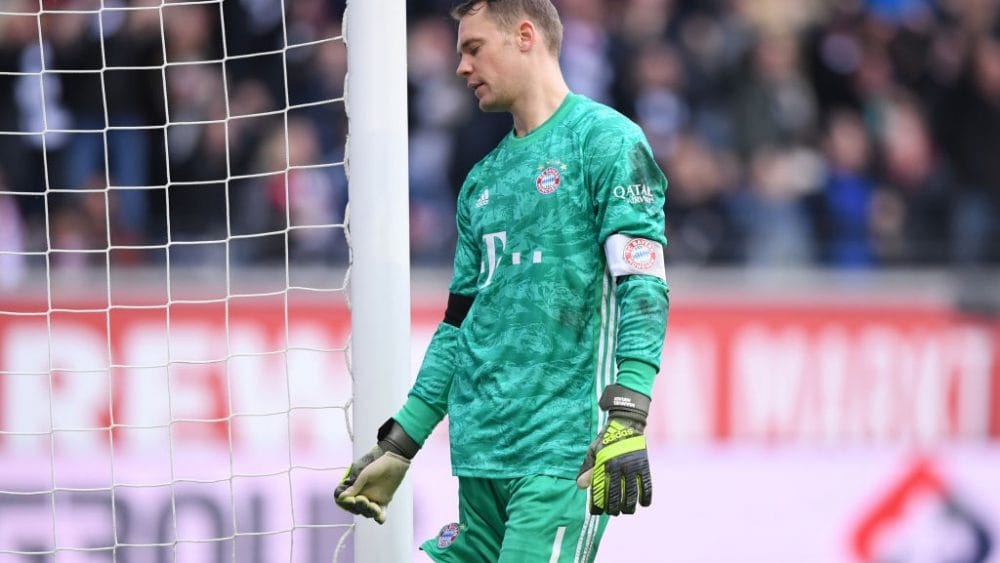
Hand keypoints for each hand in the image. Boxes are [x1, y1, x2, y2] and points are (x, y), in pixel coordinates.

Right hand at [335, 419, 418, 523]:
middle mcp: (363, 496)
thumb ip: (355, 487)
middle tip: (363, 499)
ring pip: (368, 512)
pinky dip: (380, 517)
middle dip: (359, 506)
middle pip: (357, 509)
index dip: (347, 504)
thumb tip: (341, 498)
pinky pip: (381, 513)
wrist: (395, 461)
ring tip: (374, 506)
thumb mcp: (365, 475)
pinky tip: (380, 518)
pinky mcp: (384, 502)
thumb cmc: (378, 465)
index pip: (346, 502)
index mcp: (355, 489)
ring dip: (369, 511)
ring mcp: (373, 500)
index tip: (351, 500)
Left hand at [576, 384, 651, 514]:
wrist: (626, 423)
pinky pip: (647, 486)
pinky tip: (643, 504)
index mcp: (604, 464)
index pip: (599, 490)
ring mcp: (632, 466)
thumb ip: (588, 469)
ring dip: (628, 507)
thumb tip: (580, 487)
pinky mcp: (644, 465)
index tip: (596, 512)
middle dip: (613, 509)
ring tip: (625, 511)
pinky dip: (646, 497)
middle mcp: (618, 467)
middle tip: (612, 513)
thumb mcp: (594, 451)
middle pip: (615, 496)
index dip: (597, 504)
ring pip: (631, 495)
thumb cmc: (606, 439)